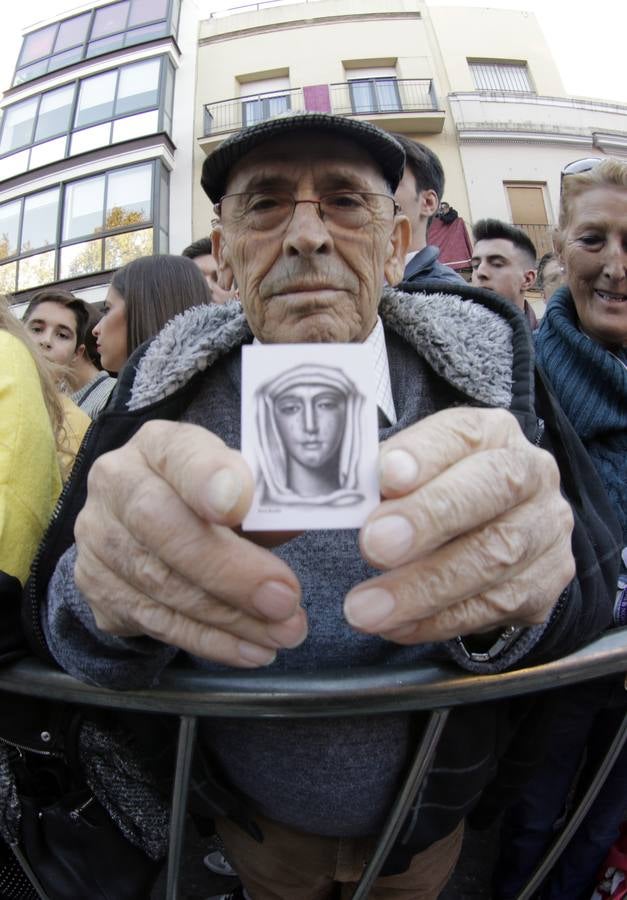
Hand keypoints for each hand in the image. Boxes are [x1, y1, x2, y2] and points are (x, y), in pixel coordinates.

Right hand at [74, 421, 306, 666]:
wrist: (141, 530)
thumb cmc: (203, 500)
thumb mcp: (236, 485)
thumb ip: (262, 500)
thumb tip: (294, 521)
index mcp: (158, 445)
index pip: (179, 453)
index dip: (208, 478)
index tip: (240, 504)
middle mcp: (116, 483)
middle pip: (161, 526)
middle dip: (229, 570)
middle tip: (283, 600)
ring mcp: (99, 538)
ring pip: (160, 584)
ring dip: (229, 617)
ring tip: (283, 632)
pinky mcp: (97, 588)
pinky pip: (155, 621)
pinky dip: (210, 640)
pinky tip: (251, 649)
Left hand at [343, 408, 574, 644]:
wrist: (493, 533)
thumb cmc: (437, 494)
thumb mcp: (413, 472)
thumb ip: (384, 479)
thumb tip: (347, 495)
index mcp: (492, 433)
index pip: (461, 434)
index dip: (423, 455)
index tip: (385, 478)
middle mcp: (532, 473)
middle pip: (490, 490)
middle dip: (428, 520)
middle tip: (373, 546)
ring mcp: (546, 529)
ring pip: (494, 558)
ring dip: (423, 588)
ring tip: (366, 608)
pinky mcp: (547, 582)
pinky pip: (495, 606)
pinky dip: (438, 620)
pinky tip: (396, 626)